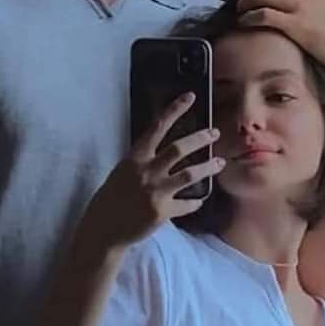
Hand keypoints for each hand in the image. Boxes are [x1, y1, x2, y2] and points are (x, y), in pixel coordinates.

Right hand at [84, 93, 223, 249]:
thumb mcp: (124, 171)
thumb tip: (166, 154)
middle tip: (215, 133)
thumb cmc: (112, 198)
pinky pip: (186, 204)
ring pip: (189, 174)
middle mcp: (146, 171)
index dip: (174, 110)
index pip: (157, 127)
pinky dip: (195, 202)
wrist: (104, 228)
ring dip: (208, 167)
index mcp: (135, 157)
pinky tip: (199, 200)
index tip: (190, 97)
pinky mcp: (161, 212)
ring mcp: (155, 191)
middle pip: (179, 148)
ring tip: (220, 163)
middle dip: (201, 138)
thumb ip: (144, 161)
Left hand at [236, 0, 324, 77]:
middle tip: (239, 13)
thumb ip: (305, 5)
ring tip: (241, 20)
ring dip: (243, 6)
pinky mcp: (295, 24)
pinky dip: (248, 19)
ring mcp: (298, 5)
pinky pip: (262, 14)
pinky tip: (245, 27)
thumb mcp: (322, 10)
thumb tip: (287, 12)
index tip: (247, 7)